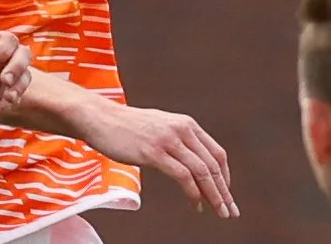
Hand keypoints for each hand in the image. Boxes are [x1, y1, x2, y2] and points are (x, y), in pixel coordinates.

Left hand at [0, 31, 32, 120]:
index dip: (3, 51)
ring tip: (6, 99)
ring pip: (26, 76)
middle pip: (24, 54)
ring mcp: (9, 76)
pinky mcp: (8, 95)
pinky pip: (15, 99)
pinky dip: (3, 106)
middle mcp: (4, 58)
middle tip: (5, 80)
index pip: (8, 39)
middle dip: (18, 67)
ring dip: (18, 88)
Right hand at [82, 102, 236, 218]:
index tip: (227, 194)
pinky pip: (182, 176)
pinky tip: (195, 204)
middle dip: (224, 191)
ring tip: (218, 212)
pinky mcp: (153, 152)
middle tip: (230, 211)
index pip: (217, 153)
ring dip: (214, 196)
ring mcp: (168, 140)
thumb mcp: (160, 126)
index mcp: (186, 124)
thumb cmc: (127, 126)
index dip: (225, 177)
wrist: (100, 118)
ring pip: (201, 172)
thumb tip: (191, 161)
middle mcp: (181, 129)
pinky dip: (193, 193)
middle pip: (212, 165)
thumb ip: (178, 139)